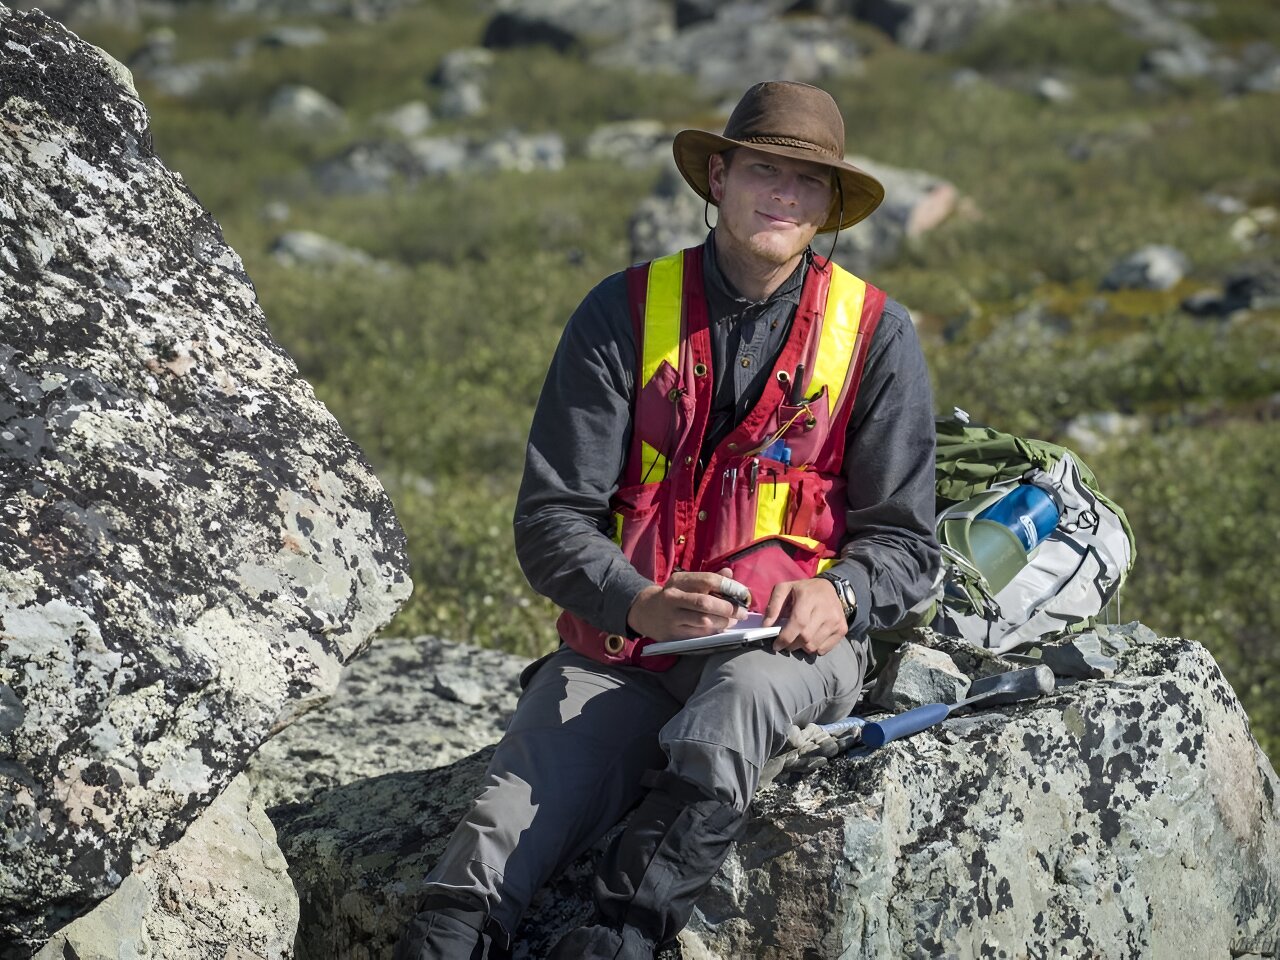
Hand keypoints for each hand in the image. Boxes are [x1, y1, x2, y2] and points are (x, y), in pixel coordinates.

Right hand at [627, 568, 749, 641]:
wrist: (646, 611)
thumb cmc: (674, 595)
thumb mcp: (687, 582)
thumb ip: (709, 579)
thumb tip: (730, 573)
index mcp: (679, 580)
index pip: (708, 580)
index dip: (729, 586)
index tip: (743, 593)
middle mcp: (673, 597)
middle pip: (706, 603)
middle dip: (729, 608)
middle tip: (742, 612)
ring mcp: (672, 617)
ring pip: (703, 620)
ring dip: (723, 622)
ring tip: (733, 621)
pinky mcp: (672, 633)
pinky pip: (698, 634)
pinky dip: (713, 632)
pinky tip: (720, 628)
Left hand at [761, 578, 847, 655]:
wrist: (831, 588)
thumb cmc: (804, 590)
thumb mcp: (784, 589)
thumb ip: (773, 606)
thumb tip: (766, 626)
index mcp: (808, 597)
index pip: (798, 623)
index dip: (785, 638)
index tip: (776, 645)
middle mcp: (825, 610)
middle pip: (805, 638)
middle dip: (792, 644)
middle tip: (786, 642)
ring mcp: (835, 620)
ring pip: (814, 646)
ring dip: (802, 647)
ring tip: (799, 638)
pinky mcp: (842, 629)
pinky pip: (824, 649)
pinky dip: (814, 648)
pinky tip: (811, 638)